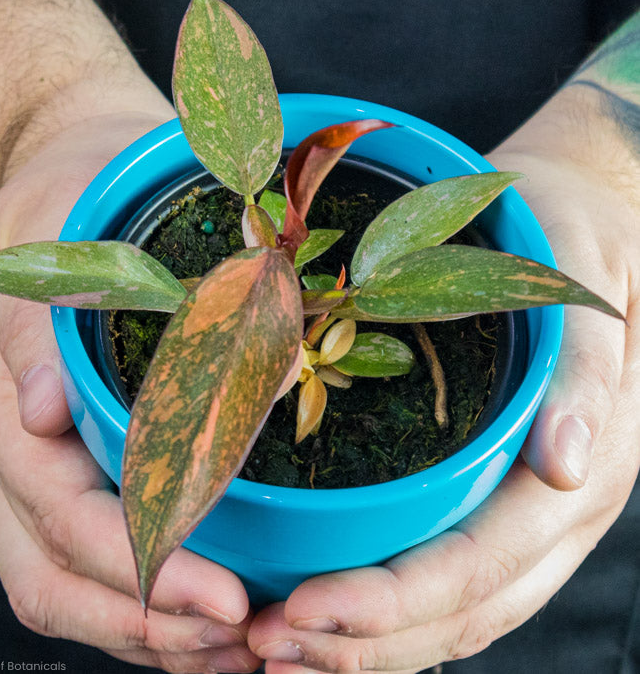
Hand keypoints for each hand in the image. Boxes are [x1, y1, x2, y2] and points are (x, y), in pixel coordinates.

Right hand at [0, 112, 260, 672]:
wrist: (69, 175)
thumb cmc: (69, 203)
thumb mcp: (54, 238)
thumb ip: (40, 328)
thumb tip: (35, 413)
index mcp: (9, 408)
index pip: (67, 520)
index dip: (142, 572)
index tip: (225, 599)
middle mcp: (21, 453)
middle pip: (63, 578)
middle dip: (150, 624)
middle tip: (240, 641)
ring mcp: (46, 466)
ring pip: (78, 585)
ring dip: (153, 631)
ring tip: (234, 647)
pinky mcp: (80, 463)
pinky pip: (103, 554)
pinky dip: (154, 598)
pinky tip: (208, 612)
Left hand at [246, 96, 639, 670]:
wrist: (580, 220)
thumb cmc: (572, 241)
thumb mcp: (579, 282)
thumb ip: (587, 369)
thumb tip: (569, 463)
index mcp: (578, 470)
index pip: (481, 569)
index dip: (392, 605)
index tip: (301, 612)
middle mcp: (555, 510)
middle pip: (460, 611)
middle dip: (361, 642)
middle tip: (264, 645)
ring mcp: (527, 512)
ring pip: (453, 614)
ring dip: (365, 646)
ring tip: (274, 650)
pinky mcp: (495, 496)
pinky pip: (446, 578)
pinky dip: (384, 614)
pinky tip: (325, 617)